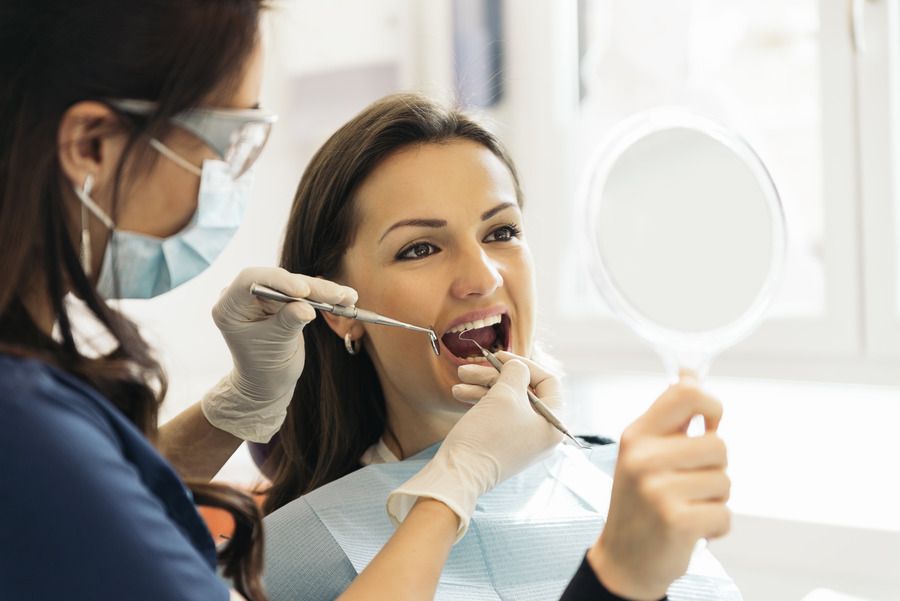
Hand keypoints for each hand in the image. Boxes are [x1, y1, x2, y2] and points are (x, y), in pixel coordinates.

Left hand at [200, 267, 356, 442]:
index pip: (252, 280)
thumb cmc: (264, 368)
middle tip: (337, 295)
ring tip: (348, 298)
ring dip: (324, 291)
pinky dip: (325, 297)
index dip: (279, 281)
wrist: (268, 382)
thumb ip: (288, 322)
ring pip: (297, 285)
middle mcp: (245, 296)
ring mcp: (265, 296)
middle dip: (311, 288)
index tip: (303, 291)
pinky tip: (345, 298)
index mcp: (230, 305)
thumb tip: (307, 307)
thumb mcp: (276, 345)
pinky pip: (306, 293)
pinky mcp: (283, 299)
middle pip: (280, 281)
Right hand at [387, 353, 563, 540]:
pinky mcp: (505, 445)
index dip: (523, 364)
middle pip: (524, 391)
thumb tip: (517, 367)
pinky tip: (460, 394)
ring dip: (482, 387)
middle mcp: (543, 434)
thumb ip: (516, 372)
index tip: (498, 356)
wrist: (459, 475)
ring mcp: (524, 441)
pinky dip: (482, 402)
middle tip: (468, 369)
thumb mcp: (504, 394)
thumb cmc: (487, 434)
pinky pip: (498, 416)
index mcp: (554, 423)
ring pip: (507, 402)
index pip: (548, 381)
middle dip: (494, 376)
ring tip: (459, 380)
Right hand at [589, 375, 729, 600]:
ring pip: (725, 480)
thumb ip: (671, 416)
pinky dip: (716, 526)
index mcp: (637, 435)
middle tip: (687, 485)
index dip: (712, 404)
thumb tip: (689, 372)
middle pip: (719, 444)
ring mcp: (657, 489)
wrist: (623, 559)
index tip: (710, 424)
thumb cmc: (641, 501)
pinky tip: (691, 530)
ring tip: (686, 507)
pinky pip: (724, 513)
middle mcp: (643, 457)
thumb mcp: (644, 452)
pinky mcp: (675, 521)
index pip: (686, 394)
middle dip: (715, 468)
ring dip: (715, 499)